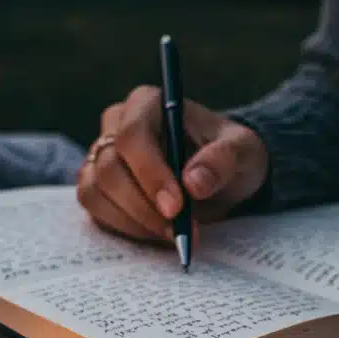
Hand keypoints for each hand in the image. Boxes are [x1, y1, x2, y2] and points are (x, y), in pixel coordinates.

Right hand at [77, 85, 268, 241]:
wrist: (219, 175)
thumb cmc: (228, 154)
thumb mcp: (242, 151)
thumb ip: (222, 160)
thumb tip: (193, 183)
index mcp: (147, 103)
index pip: (133, 135)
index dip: (150, 174)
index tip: (176, 207)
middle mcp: (116, 125)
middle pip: (110, 168)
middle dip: (144, 206)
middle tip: (179, 231)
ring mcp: (101, 156)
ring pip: (96, 191)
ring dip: (133, 221)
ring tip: (173, 234)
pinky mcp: (98, 186)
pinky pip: (96, 210)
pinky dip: (125, 228)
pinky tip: (156, 233)